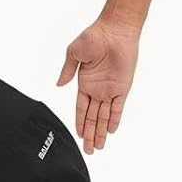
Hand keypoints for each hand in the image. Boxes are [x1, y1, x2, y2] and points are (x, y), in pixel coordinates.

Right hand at [55, 16, 140, 152]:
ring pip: (104, 116)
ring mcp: (110, 89)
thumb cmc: (94, 37)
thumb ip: (67, 71)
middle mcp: (97, 89)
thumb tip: (58, 85)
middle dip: (90, 134)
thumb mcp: (74, 53)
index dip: (79, 123)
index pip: (81, 109)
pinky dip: (114, 119)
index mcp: (84, 83)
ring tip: (98, 147)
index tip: (78, 136)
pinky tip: (110, 131)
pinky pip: (118, 107)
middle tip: (89, 150)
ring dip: (100, 131)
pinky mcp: (122, 87)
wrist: (114, 30)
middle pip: (92, 117)